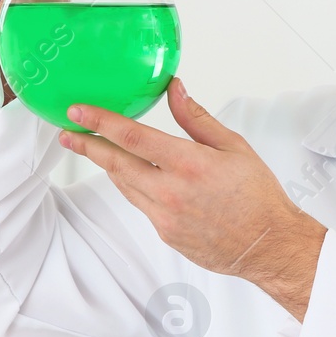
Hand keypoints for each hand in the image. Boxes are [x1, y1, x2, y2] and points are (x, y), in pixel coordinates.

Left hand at [59, 78, 327, 319]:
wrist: (268, 245)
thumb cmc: (258, 196)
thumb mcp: (233, 147)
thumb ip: (196, 118)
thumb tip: (175, 91)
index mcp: (189, 165)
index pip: (132, 137)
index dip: (100, 122)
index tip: (78, 111)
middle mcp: (171, 192)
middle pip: (116, 163)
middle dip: (87, 145)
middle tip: (67, 132)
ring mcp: (164, 216)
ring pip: (125, 184)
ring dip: (108, 165)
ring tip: (94, 148)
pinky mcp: (165, 233)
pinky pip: (140, 203)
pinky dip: (132, 185)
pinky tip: (132, 175)